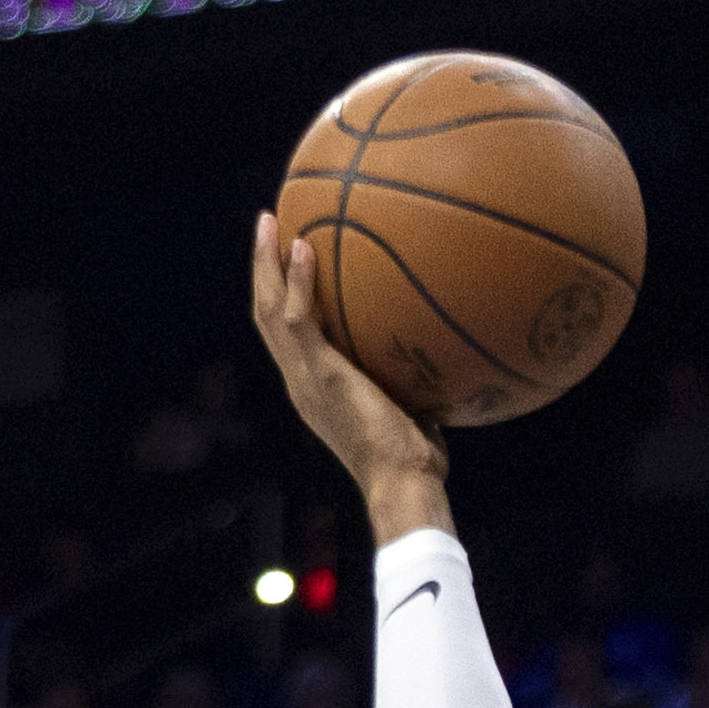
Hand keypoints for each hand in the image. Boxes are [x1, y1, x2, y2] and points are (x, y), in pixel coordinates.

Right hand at [249, 213, 449, 530]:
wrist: (404, 485)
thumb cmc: (417, 462)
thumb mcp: (413, 410)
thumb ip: (413, 379)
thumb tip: (446, 353)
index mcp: (314, 389)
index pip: (287, 335)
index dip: (282, 296)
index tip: (290, 259)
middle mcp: (299, 382)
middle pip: (265, 315)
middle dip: (262, 269)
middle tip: (268, 225)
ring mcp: (304, 378)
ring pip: (268, 310)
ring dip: (265, 264)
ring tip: (270, 222)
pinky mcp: (318, 375)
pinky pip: (297, 319)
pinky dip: (296, 281)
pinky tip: (302, 246)